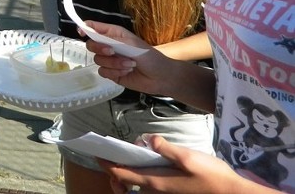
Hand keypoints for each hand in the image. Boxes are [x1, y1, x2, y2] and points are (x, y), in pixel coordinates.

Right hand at [84, 21, 166, 95]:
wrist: (160, 77)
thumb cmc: (148, 55)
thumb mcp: (130, 43)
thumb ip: (109, 38)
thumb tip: (89, 29)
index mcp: (113, 34)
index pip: (93, 28)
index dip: (84, 28)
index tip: (81, 32)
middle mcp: (108, 46)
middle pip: (91, 45)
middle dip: (100, 49)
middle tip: (112, 51)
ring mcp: (109, 60)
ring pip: (97, 60)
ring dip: (113, 63)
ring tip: (129, 64)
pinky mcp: (111, 73)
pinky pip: (103, 72)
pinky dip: (114, 72)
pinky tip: (127, 71)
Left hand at [102, 135, 255, 193]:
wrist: (232, 192)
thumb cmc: (211, 175)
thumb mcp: (188, 157)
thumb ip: (166, 148)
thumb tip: (148, 140)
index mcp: (156, 182)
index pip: (123, 174)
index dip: (108, 164)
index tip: (96, 154)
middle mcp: (156, 189)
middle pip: (126, 182)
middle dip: (114, 170)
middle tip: (109, 155)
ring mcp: (164, 191)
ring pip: (137, 183)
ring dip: (128, 171)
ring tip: (130, 154)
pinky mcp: (172, 189)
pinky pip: (149, 182)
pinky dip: (141, 173)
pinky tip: (149, 158)